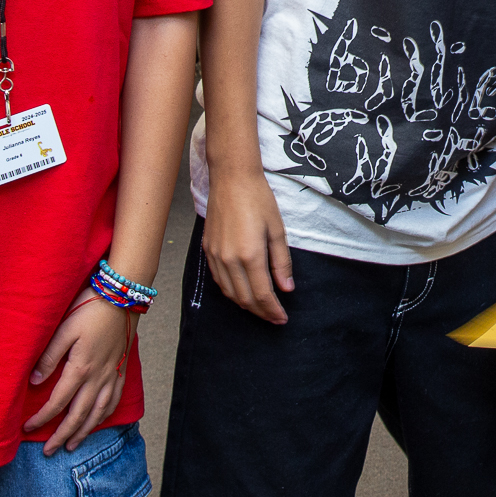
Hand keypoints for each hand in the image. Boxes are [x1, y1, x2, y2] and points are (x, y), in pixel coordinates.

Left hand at [24, 292, 134, 453]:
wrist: (123, 295)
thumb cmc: (90, 308)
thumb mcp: (64, 329)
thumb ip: (49, 356)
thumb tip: (35, 382)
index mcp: (80, 369)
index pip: (57, 403)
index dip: (41, 419)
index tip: (27, 429)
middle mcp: (97, 377)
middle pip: (78, 415)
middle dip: (62, 435)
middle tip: (49, 452)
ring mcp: (112, 374)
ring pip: (98, 412)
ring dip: (84, 431)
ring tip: (73, 445)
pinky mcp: (121, 368)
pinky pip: (115, 399)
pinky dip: (106, 415)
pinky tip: (99, 421)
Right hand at [203, 167, 294, 324]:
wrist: (232, 179)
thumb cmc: (257, 199)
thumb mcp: (277, 230)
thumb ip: (282, 262)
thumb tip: (287, 288)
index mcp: (250, 254)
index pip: (262, 294)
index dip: (273, 310)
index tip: (282, 318)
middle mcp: (229, 259)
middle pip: (244, 298)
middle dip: (260, 312)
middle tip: (274, 317)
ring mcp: (216, 256)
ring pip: (229, 293)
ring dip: (245, 305)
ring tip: (260, 308)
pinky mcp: (208, 250)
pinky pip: (219, 280)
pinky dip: (231, 292)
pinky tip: (241, 291)